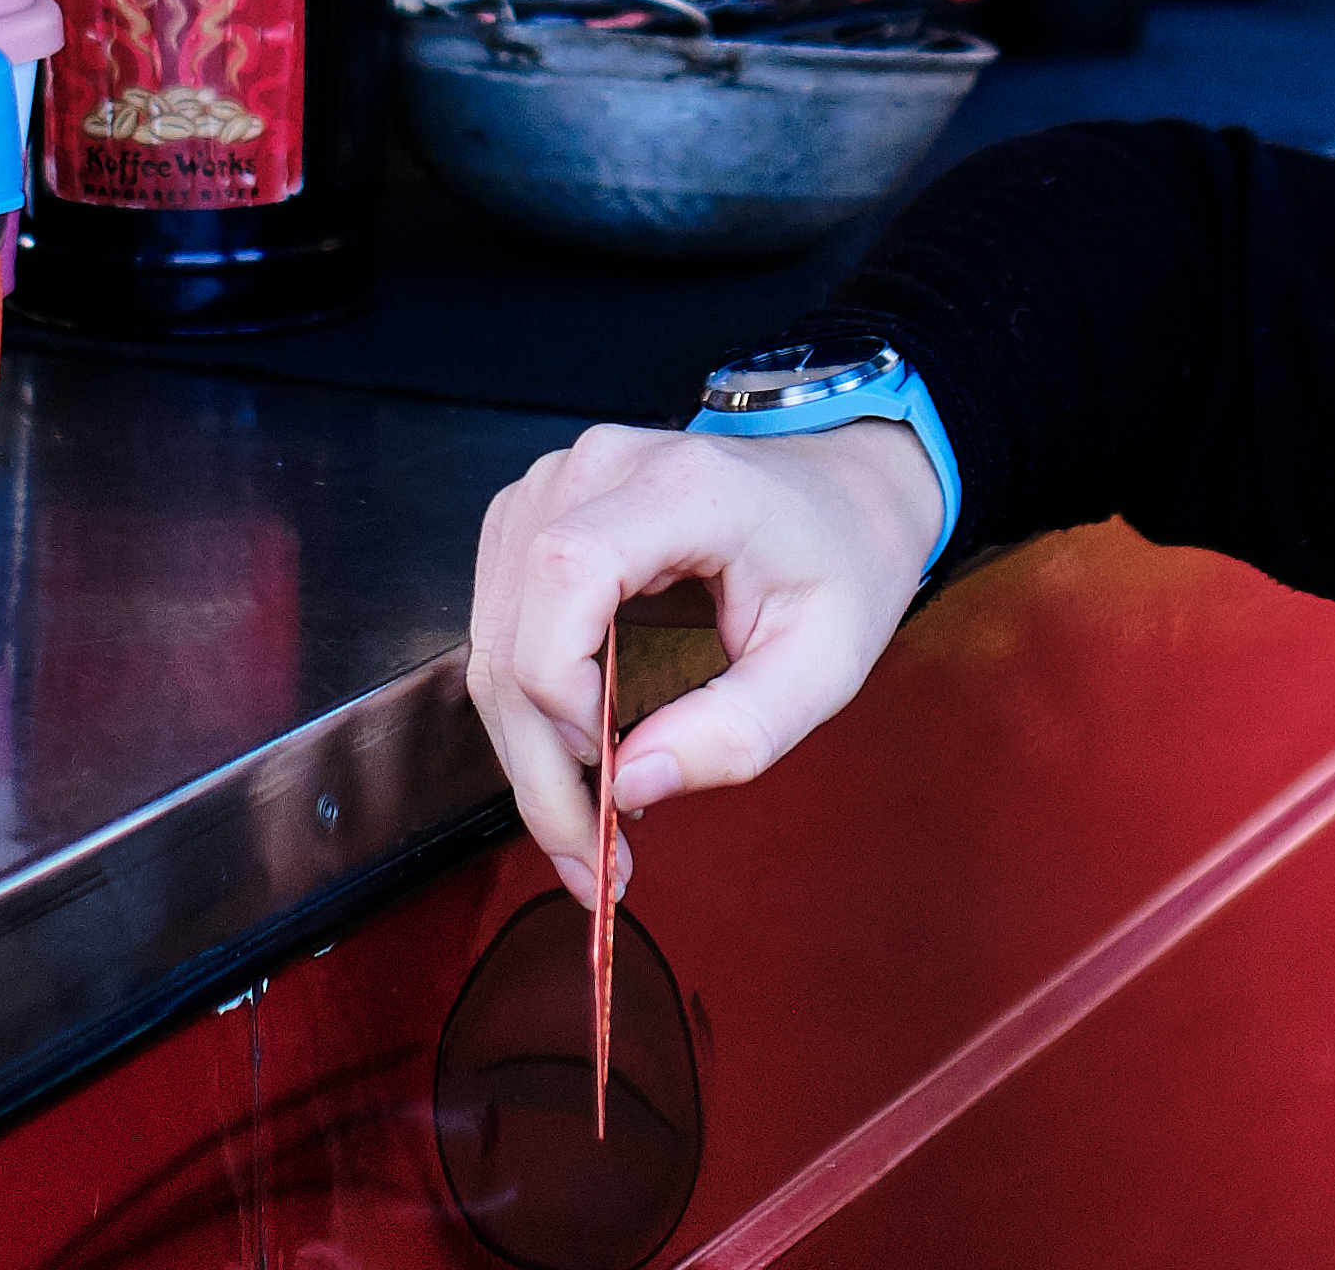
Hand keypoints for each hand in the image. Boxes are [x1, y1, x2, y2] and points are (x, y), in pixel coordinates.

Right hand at [465, 417, 945, 905]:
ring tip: (592, 828)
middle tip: (595, 863)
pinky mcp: (532, 522)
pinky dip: (529, 713)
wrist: (838, 492)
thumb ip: (736, 730)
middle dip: (544, 768)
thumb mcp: (825, 661)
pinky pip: (500, 632)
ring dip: (530, 753)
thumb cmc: (841, 562)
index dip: (564, 682)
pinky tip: (580, 761)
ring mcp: (553, 488)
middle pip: (515, 631)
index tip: (613, 766)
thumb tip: (631, 786)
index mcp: (679, 486)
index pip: (567, 570)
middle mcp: (596, 470)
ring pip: (493, 646)